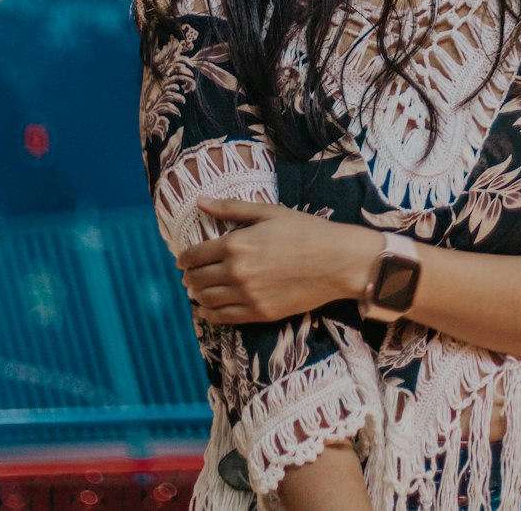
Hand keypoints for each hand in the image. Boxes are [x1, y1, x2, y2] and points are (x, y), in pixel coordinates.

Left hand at [178, 199, 376, 323]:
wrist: (336, 261)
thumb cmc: (305, 230)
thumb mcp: (269, 212)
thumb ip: (231, 208)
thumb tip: (200, 201)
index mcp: (236, 244)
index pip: (195, 255)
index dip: (185, 258)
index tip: (183, 259)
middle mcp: (237, 272)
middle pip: (198, 279)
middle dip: (189, 276)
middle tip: (189, 274)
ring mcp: (248, 296)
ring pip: (206, 300)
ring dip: (196, 295)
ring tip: (197, 290)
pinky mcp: (259, 314)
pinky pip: (223, 318)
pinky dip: (209, 314)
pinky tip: (207, 310)